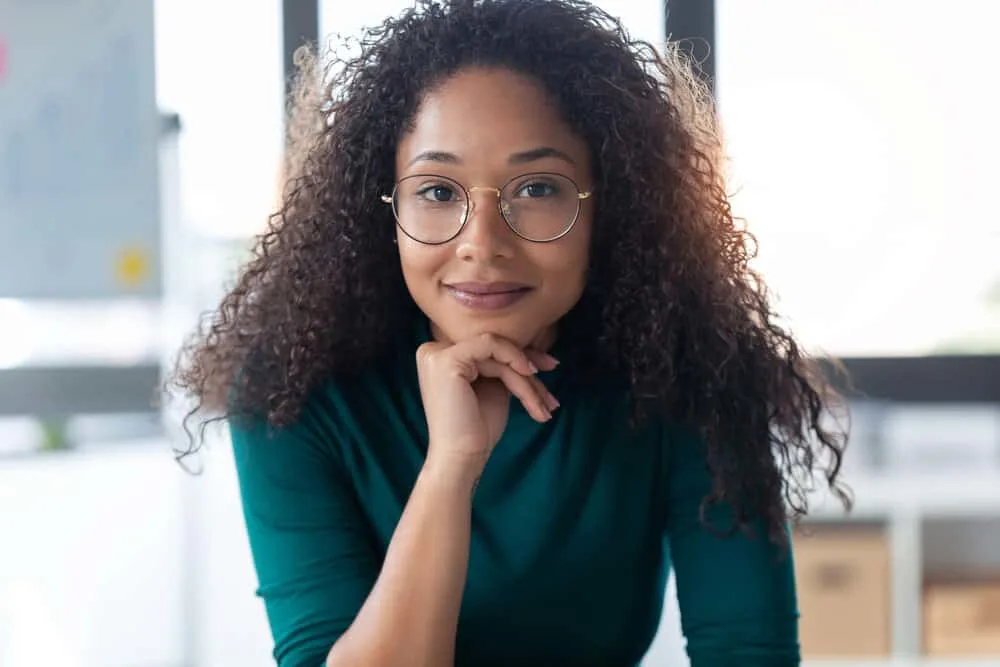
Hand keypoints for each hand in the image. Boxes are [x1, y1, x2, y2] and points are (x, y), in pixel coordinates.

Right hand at [415, 333, 559, 482]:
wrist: (461, 457)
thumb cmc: (477, 429)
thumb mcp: (495, 387)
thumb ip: (504, 365)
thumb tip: (536, 351)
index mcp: (442, 357)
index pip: (488, 348)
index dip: (521, 355)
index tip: (550, 367)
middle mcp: (433, 351)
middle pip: (493, 348)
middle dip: (530, 366)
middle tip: (551, 388)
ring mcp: (436, 354)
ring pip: (496, 351)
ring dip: (526, 378)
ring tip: (545, 405)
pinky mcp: (446, 360)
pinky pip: (490, 347)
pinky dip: (514, 360)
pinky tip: (530, 376)